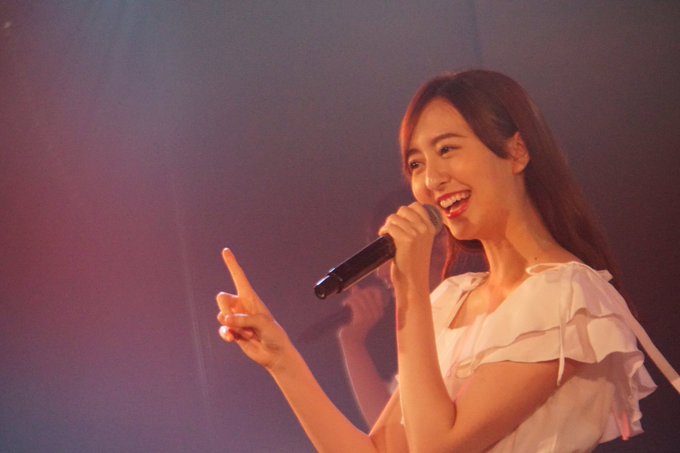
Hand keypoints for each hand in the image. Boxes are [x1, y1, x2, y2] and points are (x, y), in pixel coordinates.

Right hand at [216, 248, 291, 371]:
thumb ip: (243, 319)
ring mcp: (235, 319)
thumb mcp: (262, 323)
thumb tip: (224, 320)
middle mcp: (241, 306)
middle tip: (238, 320)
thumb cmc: (274, 334)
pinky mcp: (232, 332)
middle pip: (221, 298)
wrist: (274, 354)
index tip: (225, 250)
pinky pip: (221, 330)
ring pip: (220, 316)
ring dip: (233, 327)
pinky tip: (234, 339)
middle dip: (226, 309)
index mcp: (251, 297)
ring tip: (248, 334)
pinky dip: (227, 335)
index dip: (232, 264)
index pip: (239, 277)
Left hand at [338, 285, 389, 341]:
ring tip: (347, 302)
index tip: (359, 293)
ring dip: (351, 298)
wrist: (352, 340)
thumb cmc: (356, 326)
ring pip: (359, 296)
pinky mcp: (361, 318)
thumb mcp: (359, 311)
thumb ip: (358, 299)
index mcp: (379, 311)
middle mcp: (377, 312)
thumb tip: (355, 287)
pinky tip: (344, 304)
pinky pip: (354, 302)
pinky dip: (347, 301)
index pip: (377, 291)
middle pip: (367, 292)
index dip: (367, 289)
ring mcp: (370, 315)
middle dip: (357, 293)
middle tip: (351, 299)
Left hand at [378, 203, 436, 287]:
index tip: (400, 222)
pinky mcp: (406, 240)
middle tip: (392, 230)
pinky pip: (390, 227)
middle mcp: (425, 228)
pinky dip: (383, 231)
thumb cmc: (413, 263)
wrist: (413, 281)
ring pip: (394, 218)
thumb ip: (416, 228)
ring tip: (387, 234)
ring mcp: (416, 234)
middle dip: (395, 218)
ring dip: (388, 225)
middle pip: (403, 210)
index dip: (404, 212)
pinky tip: (383, 236)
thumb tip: (400, 214)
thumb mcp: (421, 242)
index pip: (416, 206)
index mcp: (431, 227)